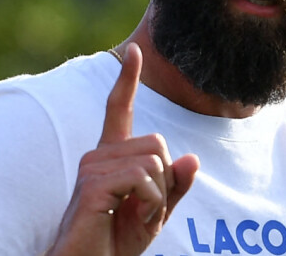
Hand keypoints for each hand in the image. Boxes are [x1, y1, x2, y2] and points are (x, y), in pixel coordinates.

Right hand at [48, 43, 199, 255]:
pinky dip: (152, 203)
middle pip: (158, 142)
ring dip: (158, 195)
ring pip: (155, 160)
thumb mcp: (157, 210)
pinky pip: (145, 179)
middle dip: (165, 179)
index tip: (134, 50)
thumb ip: (175, 185)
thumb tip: (192, 158)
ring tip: (137, 215)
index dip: (127, 78)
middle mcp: (100, 154)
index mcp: (113, 154)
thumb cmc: (119, 240)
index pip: (119, 107)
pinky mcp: (93, 185)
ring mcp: (94, 167)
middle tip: (146, 207)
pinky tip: (134, 218)